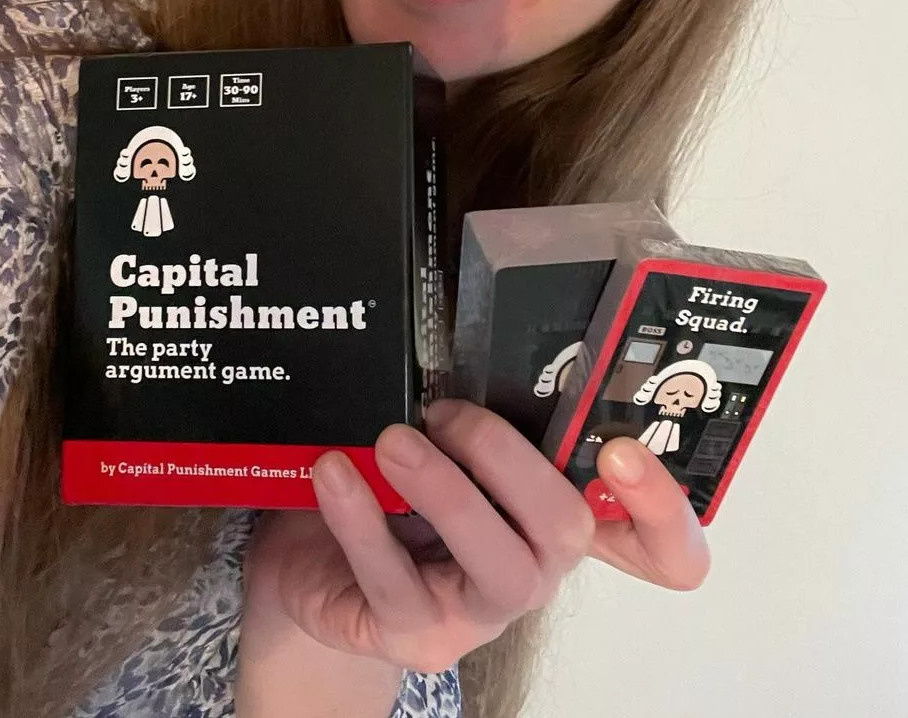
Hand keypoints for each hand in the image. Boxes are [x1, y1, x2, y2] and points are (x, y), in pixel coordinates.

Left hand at [240, 400, 707, 685]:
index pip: (655, 539)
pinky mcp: (413, 637)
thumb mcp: (440, 446)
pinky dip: (361, 519)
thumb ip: (473, 411)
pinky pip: (395, 584)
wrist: (312, 558)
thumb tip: (469, 338)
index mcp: (552, 515)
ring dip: (446, 492)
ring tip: (392, 442)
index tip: (623, 452)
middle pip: (569, 531)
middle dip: (512, 462)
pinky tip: (336, 474)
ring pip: (499, 568)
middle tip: (445, 413)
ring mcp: (478, 613)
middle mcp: (534, 568)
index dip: (663, 510)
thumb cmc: (389, 487)